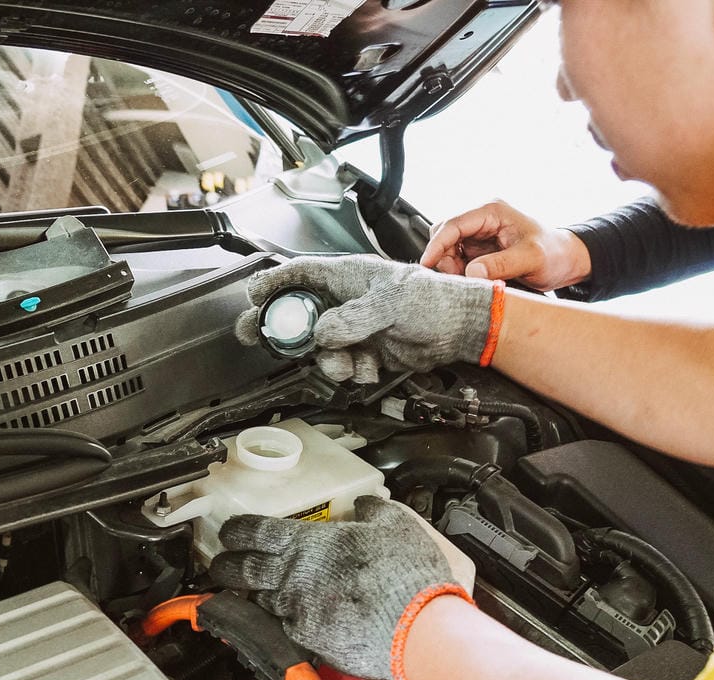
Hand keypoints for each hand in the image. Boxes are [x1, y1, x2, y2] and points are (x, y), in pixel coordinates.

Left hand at [209, 496, 457, 679]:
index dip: (237, 531)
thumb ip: (373, 511)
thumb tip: (364, 503)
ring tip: (252, 593)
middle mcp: (293, 576)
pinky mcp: (307, 642)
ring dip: (254, 596)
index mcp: (309, 543)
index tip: (229, 533)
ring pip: (261, 601)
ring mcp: (296, 612)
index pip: (256, 532)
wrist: (419, 630)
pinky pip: (285, 629)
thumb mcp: (395, 525)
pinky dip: (283, 623)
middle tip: (221, 566)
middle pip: (243, 570)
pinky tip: (289, 622)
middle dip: (226, 567)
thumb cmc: (408, 574)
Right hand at [235, 254, 500, 382]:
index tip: (254, 295)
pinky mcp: (364, 351)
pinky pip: (343, 366)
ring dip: (331, 362)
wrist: (460, 329)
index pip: (300, 274)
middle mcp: (345, 301)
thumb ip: (353, 318)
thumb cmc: (434, 299)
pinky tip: (373, 366)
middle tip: (260, 336)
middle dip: (280, 328)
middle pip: (298, 314)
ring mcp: (353, 328)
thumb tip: (322, 334)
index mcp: (348, 276)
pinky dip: (354, 372)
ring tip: (350, 364)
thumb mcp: (391, 302)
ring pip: (320, 349)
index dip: (273, 282)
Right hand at [420, 200, 591, 291]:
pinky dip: (458, 272)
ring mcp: (479, 234)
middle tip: (456, 279)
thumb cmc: (554, 253)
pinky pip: (457, 259)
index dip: (437, 245)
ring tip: (469, 282)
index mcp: (492, 211)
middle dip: (444, 258)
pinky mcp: (479, 250)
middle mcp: (482, 219)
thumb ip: (501, 264)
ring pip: (448, 249)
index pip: (453, 224)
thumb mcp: (530, 259)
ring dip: (451, 267)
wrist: (567, 261)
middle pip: (445, 235)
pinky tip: (471, 282)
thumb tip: (471, 272)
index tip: (427, 264)